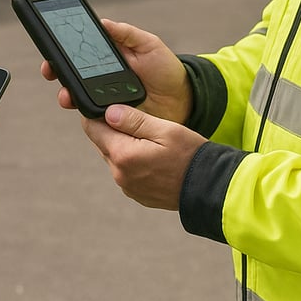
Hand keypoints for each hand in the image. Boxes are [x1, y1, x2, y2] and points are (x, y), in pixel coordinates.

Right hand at [40, 18, 191, 123]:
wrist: (184, 100)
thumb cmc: (166, 69)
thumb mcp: (149, 44)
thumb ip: (127, 33)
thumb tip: (102, 22)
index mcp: (107, 57)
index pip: (78, 52)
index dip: (61, 50)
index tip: (50, 47)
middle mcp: (100, 77)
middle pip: (70, 75)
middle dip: (56, 72)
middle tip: (51, 71)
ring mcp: (104, 98)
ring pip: (77, 96)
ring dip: (67, 94)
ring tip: (67, 95)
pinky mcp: (111, 118)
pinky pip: (93, 116)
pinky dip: (86, 114)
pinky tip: (86, 111)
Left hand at [82, 104, 206, 209]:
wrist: (209, 187)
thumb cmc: (190, 155)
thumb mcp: (164, 129)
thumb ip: (133, 120)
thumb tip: (108, 112)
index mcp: (123, 155)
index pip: (92, 128)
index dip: (98, 114)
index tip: (110, 107)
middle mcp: (119, 174)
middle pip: (101, 143)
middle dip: (112, 130)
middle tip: (136, 121)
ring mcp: (127, 186)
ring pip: (113, 157)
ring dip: (123, 146)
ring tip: (149, 140)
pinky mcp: (136, 193)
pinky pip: (125, 171)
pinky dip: (132, 161)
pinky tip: (152, 156)